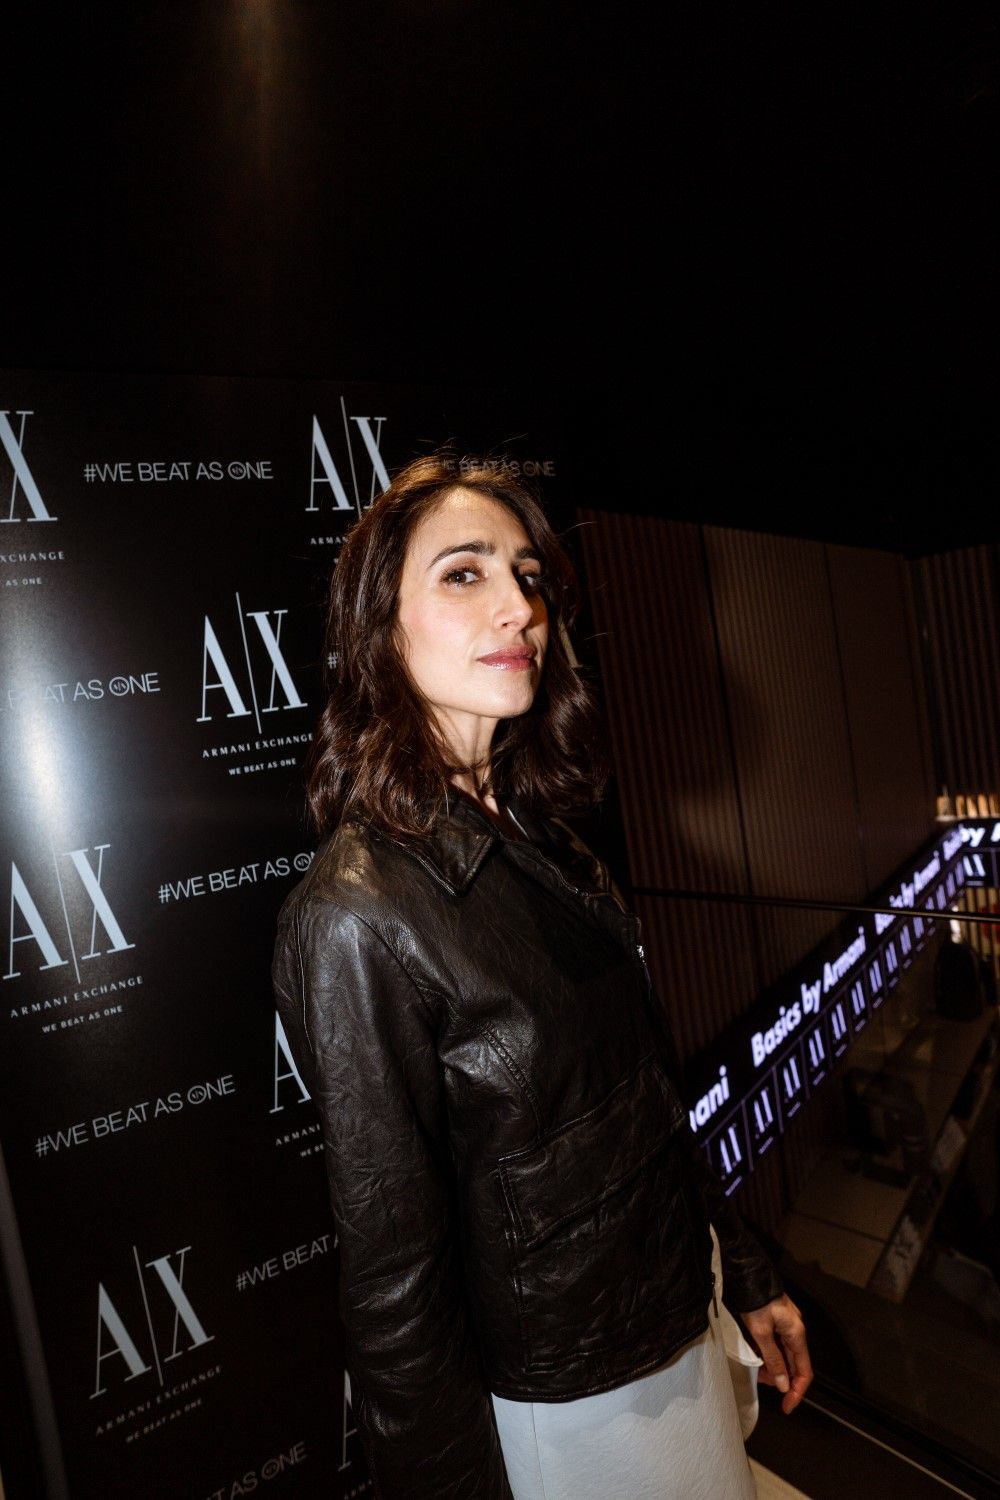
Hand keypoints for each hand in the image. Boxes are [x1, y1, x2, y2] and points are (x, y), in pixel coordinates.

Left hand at [738, 1294, 812, 1414]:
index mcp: (797, 1334)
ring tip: (756, 1370)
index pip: (804, 1371)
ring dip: (773, 1367)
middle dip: (780, 1378)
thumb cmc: (754, 1301)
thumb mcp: (761, 1333)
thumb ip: (773, 1360)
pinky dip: (769, 1355)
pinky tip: (757, 1357)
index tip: (786, 1406)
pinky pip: (777, 1344)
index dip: (797, 1391)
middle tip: (762, 1383)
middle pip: (794, 1364)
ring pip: (784, 1355)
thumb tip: (784, 1385)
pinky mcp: (777, 1320)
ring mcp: (787, 1325)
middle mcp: (795, 1330)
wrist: (746, 1274)